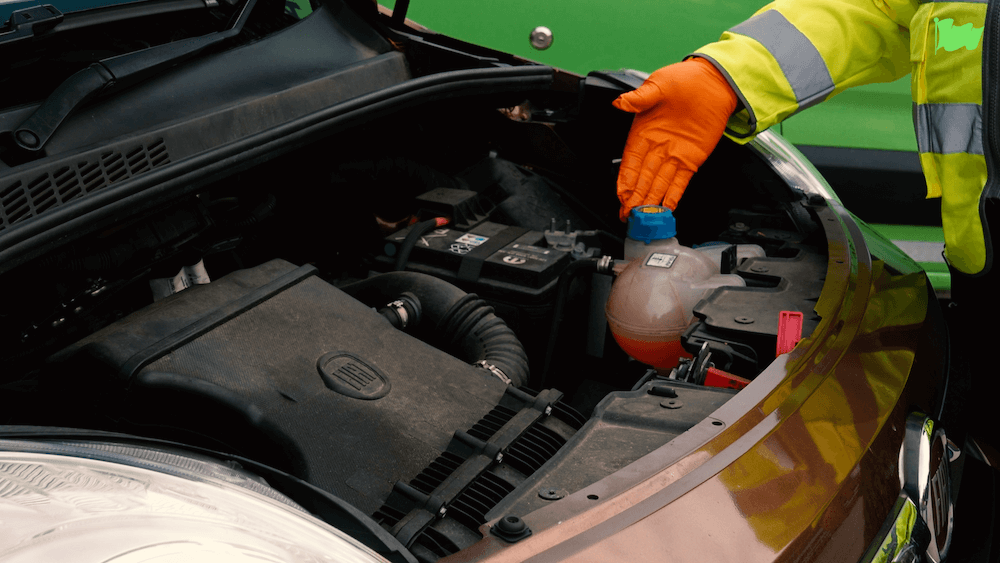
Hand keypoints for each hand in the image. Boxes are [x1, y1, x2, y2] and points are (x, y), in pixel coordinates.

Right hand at [614, 57, 737, 220]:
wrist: (714, 82)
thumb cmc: (684, 80)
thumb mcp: (659, 85)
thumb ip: (639, 98)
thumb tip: (620, 102)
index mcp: (643, 131)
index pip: (630, 161)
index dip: (626, 179)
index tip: (621, 194)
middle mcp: (656, 147)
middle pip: (643, 178)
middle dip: (635, 197)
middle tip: (628, 214)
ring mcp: (674, 155)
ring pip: (659, 184)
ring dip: (651, 201)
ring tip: (643, 217)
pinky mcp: (691, 160)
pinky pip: (680, 182)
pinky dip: (673, 196)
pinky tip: (666, 209)